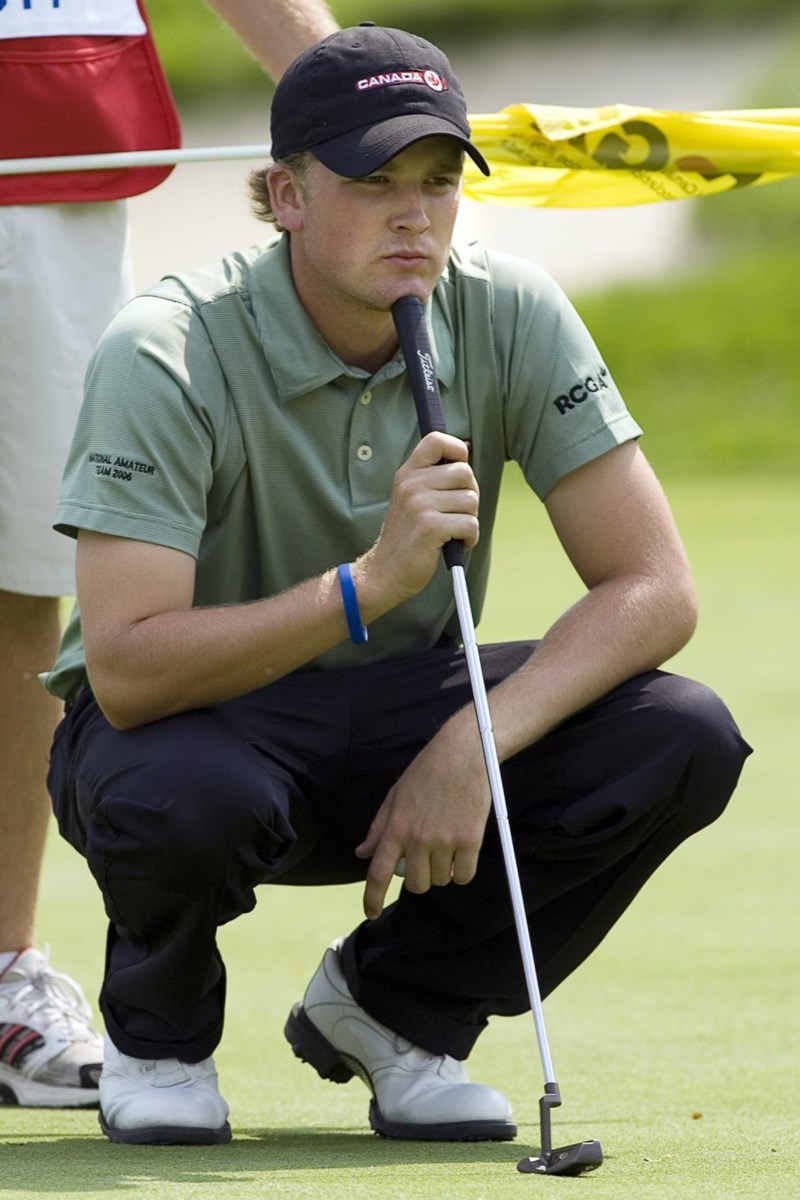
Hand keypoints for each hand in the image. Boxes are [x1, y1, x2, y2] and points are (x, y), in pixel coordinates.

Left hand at [355, 726, 490, 918]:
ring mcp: (444, 842)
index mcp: (396, 827)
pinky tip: (462, 853)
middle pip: (415, 884)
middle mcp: (417, 839)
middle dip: (419, 877)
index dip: (372, 899)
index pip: (377, 873)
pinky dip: (462, 870)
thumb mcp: (395, 796)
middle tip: (427, 856)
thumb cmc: (428, 771)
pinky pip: (463, 875)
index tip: (372, 912)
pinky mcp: (469, 841)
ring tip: (446, 844)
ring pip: (441, 880)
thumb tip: (363, 852)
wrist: (463, 754)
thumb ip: (379, 827)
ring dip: (442, 871)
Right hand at [364, 432, 478, 606]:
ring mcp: (419, 505)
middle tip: (456, 513)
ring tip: (452, 531)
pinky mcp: (430, 527)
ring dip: (470, 520)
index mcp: (407, 473)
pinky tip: (455, 544)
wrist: (385, 572)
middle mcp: (411, 484)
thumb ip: (432, 479)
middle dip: (469, 496)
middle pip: (465, 473)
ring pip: (471, 500)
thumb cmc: (407, 536)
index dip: (458, 451)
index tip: (458, 473)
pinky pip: (470, 524)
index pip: (437, 440)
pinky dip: (470, 538)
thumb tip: (465, 461)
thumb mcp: (411, 498)